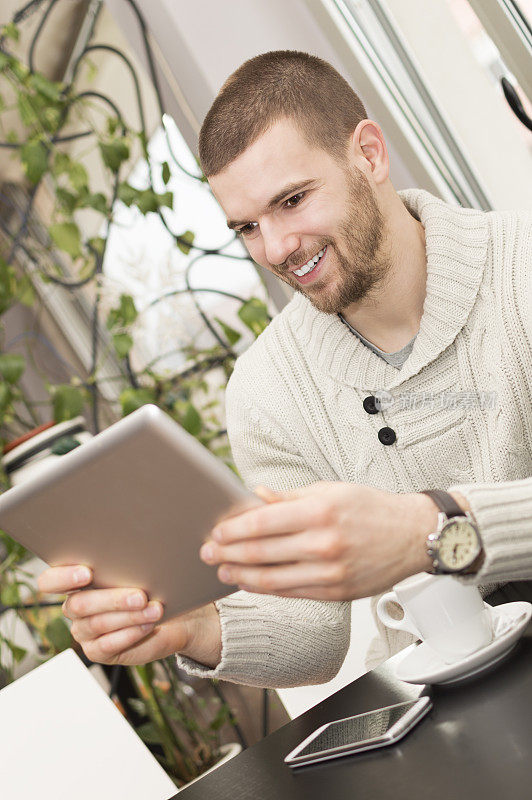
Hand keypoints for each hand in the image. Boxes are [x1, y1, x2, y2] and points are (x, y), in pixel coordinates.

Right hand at [37, 566, 221, 666]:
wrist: (173, 616)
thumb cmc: (153, 585)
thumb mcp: (141, 568)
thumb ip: (130, 560)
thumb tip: (139, 548)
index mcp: (76, 581)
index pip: (50, 581)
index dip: (62, 577)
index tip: (87, 573)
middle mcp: (75, 607)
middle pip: (79, 604)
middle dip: (112, 599)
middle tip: (140, 595)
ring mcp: (84, 631)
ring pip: (97, 623)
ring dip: (129, 616)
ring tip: (154, 609)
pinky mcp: (98, 651)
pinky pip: (107, 645)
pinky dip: (130, 634)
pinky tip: (147, 625)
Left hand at [200, 482, 437, 600]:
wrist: (412, 536)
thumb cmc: (371, 509)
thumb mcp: (330, 490)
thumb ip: (289, 498)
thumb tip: (254, 498)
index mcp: (319, 512)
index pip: (262, 523)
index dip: (233, 530)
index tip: (215, 532)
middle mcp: (324, 544)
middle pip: (261, 553)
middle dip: (228, 553)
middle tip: (208, 552)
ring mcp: (330, 573)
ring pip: (272, 579)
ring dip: (241, 576)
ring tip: (223, 571)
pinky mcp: (336, 593)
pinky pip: (291, 592)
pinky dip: (266, 588)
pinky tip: (251, 582)